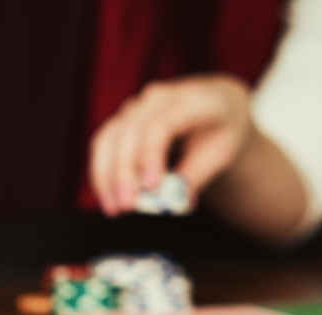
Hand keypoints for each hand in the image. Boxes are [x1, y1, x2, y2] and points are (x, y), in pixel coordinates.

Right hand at [88, 74, 252, 215]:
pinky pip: (102, 147)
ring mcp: (134, 107)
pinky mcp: (119, 122)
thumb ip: (194, 177)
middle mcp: (156, 98)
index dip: (151, 156)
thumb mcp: (219, 154)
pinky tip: (108, 198)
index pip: (161, 125)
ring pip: (109, 139)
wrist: (211, 107)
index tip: (150, 187)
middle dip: (124, 173)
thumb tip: (169, 203)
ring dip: (106, 176)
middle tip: (127, 206)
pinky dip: (101, 174)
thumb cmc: (218, 132)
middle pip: (130, 133)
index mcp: (191, 100)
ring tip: (113, 209)